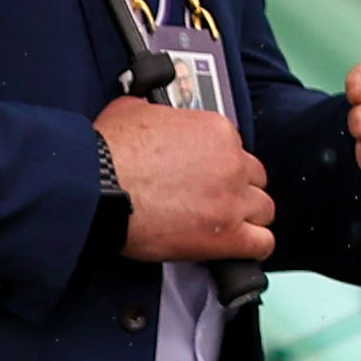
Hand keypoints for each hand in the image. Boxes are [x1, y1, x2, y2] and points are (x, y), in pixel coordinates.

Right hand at [97, 95, 272, 264]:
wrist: (96, 188)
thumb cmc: (107, 153)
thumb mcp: (132, 111)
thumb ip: (153, 110)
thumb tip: (150, 112)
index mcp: (216, 131)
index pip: (236, 151)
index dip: (220, 167)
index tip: (204, 178)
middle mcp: (232, 162)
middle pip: (255, 180)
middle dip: (237, 191)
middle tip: (213, 203)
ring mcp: (232, 199)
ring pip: (264, 210)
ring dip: (247, 219)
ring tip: (224, 228)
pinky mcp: (225, 235)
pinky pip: (261, 244)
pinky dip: (254, 247)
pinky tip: (240, 249)